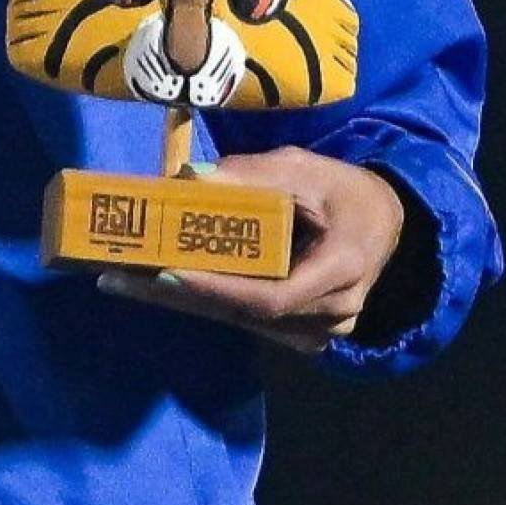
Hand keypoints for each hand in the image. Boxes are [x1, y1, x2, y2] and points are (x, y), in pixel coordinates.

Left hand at [94, 146, 404, 355]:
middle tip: (118, 277)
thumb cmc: (346, 193)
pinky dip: (204, 301)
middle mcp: (331, 314)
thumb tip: (190, 176)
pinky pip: (247, 320)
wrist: (387, 225)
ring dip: (183, 301)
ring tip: (123, 280)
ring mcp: (318, 333)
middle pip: (244, 313)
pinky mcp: (300, 334)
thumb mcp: (306, 170)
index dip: (217, 289)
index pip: (271, 296)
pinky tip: (156, 286)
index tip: (167, 272)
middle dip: (179, 296)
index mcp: (342, 270)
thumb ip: (253, 175)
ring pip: (240, 321)